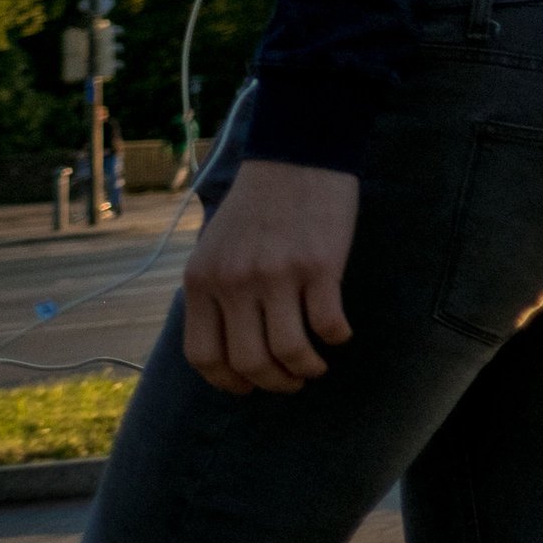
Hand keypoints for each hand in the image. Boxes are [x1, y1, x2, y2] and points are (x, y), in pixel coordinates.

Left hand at [181, 159, 357, 392]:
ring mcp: (277, 275)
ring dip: (307, 368)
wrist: (296, 154)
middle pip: (250, 361)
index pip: (204, 356)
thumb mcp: (215, 247)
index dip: (228, 382)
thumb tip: (229, 344)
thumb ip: (215, 291)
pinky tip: (340, 333)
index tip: (249, 387)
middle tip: (293, 381)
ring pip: (290, 351)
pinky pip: (328, 323)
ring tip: (317, 365)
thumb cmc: (258, 204)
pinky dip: (336, 337)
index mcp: (202, 281)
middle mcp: (234, 282)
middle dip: (275, 383)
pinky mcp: (319, 265)